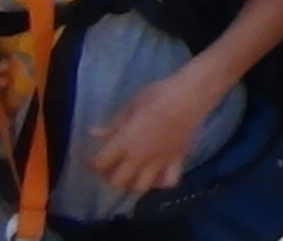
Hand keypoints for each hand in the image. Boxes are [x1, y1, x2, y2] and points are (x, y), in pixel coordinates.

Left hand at [88, 69, 221, 194]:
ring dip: (132, 184)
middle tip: (110, 167)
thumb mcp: (131, 106)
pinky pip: (169, 181)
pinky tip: (156, 175)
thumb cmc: (158, 95)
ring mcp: (159, 161)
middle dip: (109, 177)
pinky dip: (160, 183)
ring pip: (140, 187)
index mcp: (125, 142)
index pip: (100, 163)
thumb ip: (114, 124)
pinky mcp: (177, 160)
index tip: (91, 160)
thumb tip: (95, 134)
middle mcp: (140, 157)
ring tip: (131, 174)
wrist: (191, 94)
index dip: (92, 164)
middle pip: (117, 181)